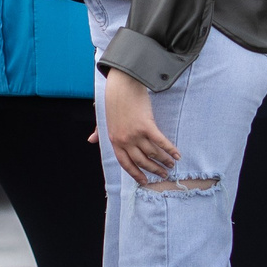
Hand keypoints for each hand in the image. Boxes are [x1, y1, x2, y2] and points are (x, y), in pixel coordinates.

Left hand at [103, 69, 179, 184]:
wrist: (122, 85)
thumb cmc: (113, 100)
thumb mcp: (104, 119)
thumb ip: (98, 131)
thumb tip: (90, 140)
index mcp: (114, 141)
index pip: (126, 163)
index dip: (136, 174)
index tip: (145, 181)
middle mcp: (124, 140)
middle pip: (141, 161)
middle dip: (154, 170)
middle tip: (163, 174)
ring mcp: (135, 134)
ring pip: (153, 153)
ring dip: (164, 161)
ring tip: (171, 165)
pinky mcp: (146, 125)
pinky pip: (160, 142)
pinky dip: (170, 150)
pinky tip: (177, 155)